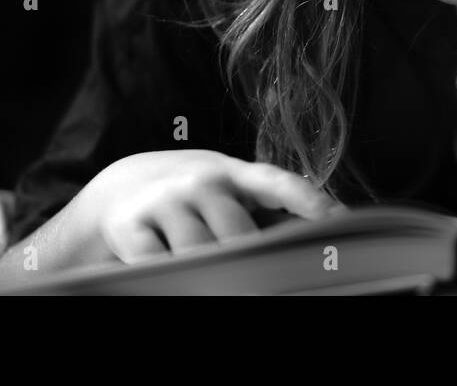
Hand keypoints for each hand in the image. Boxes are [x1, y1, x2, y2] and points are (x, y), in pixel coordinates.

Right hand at [85, 149, 346, 263]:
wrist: (120, 186)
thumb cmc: (192, 196)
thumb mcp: (228, 191)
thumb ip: (267, 209)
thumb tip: (326, 228)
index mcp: (236, 174)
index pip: (279, 183)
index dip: (309, 200)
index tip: (336, 219)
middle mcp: (202, 181)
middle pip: (238, 234)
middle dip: (251, 262)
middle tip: (263, 283)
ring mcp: (165, 200)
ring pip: (199, 253)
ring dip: (208, 274)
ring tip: (216, 283)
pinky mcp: (130, 225)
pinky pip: (156, 263)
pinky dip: (167, 276)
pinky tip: (172, 277)